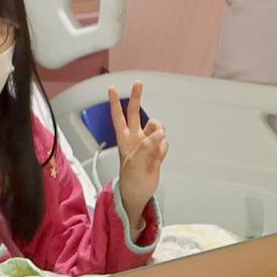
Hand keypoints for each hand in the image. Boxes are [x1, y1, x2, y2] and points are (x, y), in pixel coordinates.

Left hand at [109, 82, 167, 218]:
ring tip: (154, 148)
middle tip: (138, 83)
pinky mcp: (157, 150)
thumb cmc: (130, 178)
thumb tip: (160, 132)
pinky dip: (162, 149)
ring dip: (158, 133)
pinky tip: (156, 160)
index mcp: (124, 138)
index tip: (111, 88)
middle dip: (137, 97)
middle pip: (135, 112)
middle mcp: (135, 137)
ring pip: (156, 127)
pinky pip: (164, 142)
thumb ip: (147, 145)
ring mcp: (147, 143)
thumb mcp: (134, 161)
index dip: (114, 102)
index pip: (118, 116)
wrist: (140, 192)